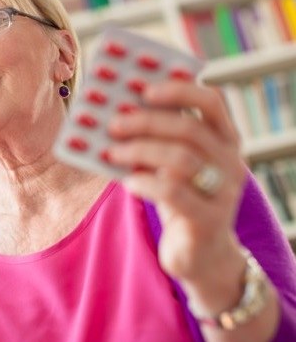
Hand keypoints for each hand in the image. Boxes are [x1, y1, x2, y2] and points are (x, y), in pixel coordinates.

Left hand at [106, 80, 247, 284]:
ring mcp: (223, 192)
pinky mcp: (208, 220)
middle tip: (113, 122)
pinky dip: (145, 182)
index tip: (144, 87)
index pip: (212, 102)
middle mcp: (230, 161)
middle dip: (146, 122)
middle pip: (189, 129)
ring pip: (180, 159)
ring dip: (140, 151)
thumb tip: (116, 111)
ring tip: (111, 151)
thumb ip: (157, 140)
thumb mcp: (172, 165)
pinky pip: (174, 192)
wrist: (200, 255)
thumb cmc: (180, 199)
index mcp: (224, 139)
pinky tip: (127, 182)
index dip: (179, 89)